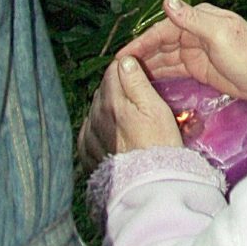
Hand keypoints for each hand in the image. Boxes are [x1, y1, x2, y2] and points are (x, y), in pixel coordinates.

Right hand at [77, 0, 246, 171]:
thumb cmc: (245, 54)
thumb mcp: (218, 35)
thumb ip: (191, 19)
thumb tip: (166, 2)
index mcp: (199, 18)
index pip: (163, 29)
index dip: (141, 41)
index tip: (121, 54)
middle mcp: (194, 31)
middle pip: (160, 43)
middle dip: (140, 54)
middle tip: (117, 69)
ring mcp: (195, 50)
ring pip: (164, 56)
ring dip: (146, 64)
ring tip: (125, 76)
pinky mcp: (198, 67)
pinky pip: (173, 68)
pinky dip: (159, 72)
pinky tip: (144, 80)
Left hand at [78, 52, 184, 171]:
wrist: (148, 184)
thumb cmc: (159, 145)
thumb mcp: (156, 109)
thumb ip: (137, 83)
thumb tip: (124, 61)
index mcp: (113, 101)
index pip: (113, 71)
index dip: (127, 69)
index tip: (139, 75)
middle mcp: (96, 115)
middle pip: (104, 89)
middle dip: (117, 88)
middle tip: (137, 98)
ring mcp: (89, 134)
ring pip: (96, 108)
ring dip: (107, 107)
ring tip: (127, 118)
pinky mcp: (86, 152)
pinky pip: (88, 130)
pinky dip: (97, 127)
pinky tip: (111, 132)